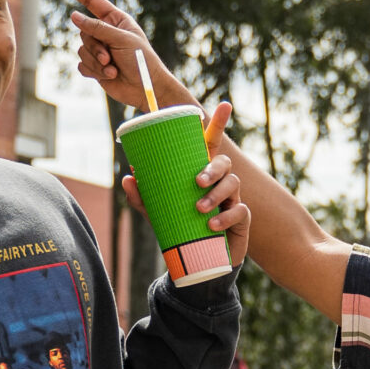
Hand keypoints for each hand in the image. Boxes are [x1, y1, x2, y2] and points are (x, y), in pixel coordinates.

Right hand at [59, 0, 196, 112]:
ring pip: (82, 50)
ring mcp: (100, 50)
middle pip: (84, 32)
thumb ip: (97, 28)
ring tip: (113, 69)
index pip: (92, 1)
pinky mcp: (96, 66)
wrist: (145, 89)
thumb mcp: (121, 40)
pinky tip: (109, 76)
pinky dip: (94, 72)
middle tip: (109, 57)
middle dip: (95, 47)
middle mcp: (106, 33)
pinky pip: (82, 65)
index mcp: (116, 20)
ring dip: (97, 62)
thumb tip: (74, 16)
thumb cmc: (141, 61)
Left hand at [119, 99, 249, 268]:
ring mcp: (233, 200)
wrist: (198, 264)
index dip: (218, 124)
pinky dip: (225, 217)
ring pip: (233, 184)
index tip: (224, 104)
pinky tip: (211, 225)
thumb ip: (142, 197)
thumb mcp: (156, 213)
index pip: (211, 145)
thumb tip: (128, 177)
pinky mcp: (241, 220)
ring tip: (199, 208)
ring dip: (216, 194)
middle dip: (213, 168)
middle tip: (197, 181)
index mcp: (202, 174)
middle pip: (224, 162)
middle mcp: (219, 183)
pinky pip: (240, 211)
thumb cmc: (179, 230)